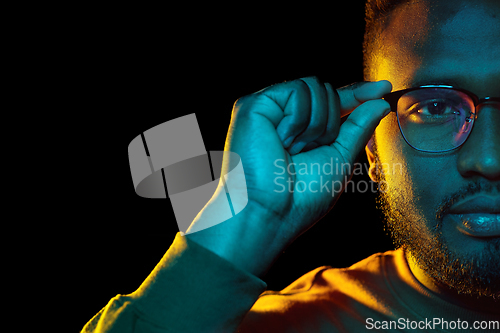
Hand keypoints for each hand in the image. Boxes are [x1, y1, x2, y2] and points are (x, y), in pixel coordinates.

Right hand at [186, 77, 391, 276]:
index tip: (384, 87)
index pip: (332, 103)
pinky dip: (299, 118)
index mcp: (301, 132)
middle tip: (308, 151)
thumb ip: (358, 127)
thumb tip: (380, 101)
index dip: (357, 94)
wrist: (271, 212)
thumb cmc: (301, 197)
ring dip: (316, 124)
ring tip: (292, 149)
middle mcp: (283, 118)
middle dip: (331, 123)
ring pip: (314, 87)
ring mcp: (268, 110)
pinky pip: (296, 90)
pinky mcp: (254, 105)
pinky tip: (283, 140)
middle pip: (326, 91)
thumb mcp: (340, 159)